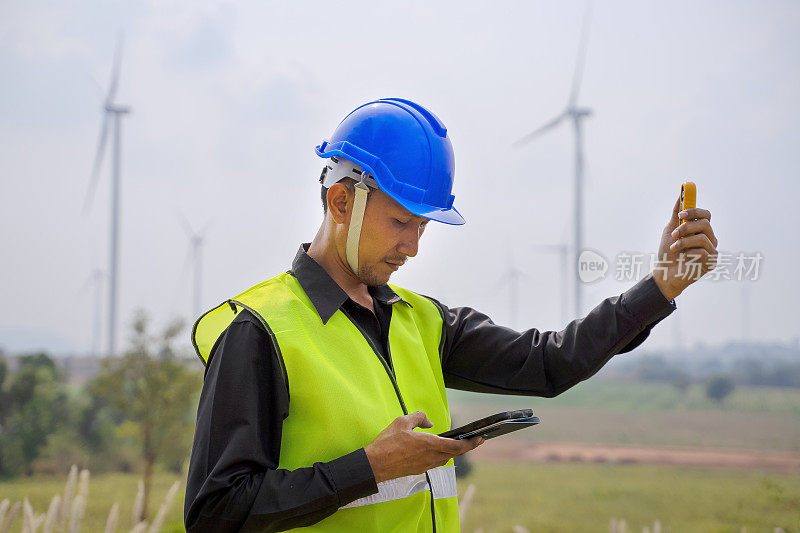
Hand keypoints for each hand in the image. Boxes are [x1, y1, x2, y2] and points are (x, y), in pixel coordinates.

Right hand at [363, 411, 483, 483]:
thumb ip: (419, 418)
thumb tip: (429, 422)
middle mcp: (430, 457)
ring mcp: (425, 466)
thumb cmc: (387, 443)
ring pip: (444, 458)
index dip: (471, 444)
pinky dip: (439, 455)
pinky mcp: (418, 470)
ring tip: (454, 442)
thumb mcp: (402, 422)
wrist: (374, 465)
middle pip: (454, 454)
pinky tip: (433, 448)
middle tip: (473, 440)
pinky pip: (434, 462)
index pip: (457, 446)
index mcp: (429, 444)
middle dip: (465, 447)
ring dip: (451, 451)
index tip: (480, 439)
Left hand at [652, 192, 718, 299]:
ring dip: (684, 242)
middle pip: (705, 223)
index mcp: (701, 231)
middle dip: (686, 227)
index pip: (706, 215)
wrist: (664, 273)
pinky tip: (684, 259)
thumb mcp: (670, 231)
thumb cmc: (667, 254)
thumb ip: (676, 215)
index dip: (694, 211)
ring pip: (702, 237)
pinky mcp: (711, 262)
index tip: (680, 213)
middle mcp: (710, 239)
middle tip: (674, 234)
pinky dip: (688, 253)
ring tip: (674, 248)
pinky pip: (702, 251)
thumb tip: (680, 196)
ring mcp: (712, 251)